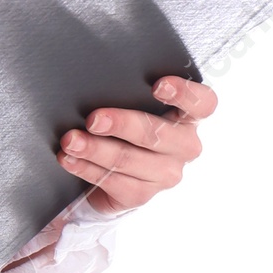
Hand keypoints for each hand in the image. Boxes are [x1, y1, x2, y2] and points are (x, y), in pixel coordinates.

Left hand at [56, 73, 215, 214]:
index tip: (158, 86)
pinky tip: (70, 160)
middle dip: (122, 124)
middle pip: (157, 134)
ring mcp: (166, 174)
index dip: (185, 94)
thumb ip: (128, 92)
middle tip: (94, 119)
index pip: (203, 104)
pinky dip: (87, 168)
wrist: (114, 171)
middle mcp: (184, 147)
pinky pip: (113, 182)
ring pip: (129, 160)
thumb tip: (99, 78)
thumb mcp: (133, 106)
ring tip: (71, 141)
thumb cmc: (125, 126)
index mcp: (188, 118)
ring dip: (95, 149)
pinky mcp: (142, 195)